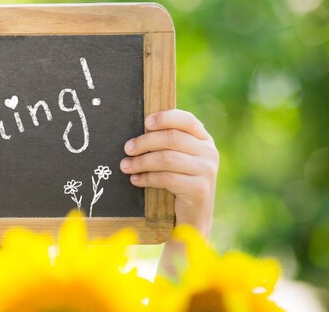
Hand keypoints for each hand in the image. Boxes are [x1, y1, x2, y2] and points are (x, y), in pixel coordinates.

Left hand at [120, 109, 218, 236]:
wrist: (193, 217)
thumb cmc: (178, 182)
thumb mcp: (176, 159)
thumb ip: (167, 143)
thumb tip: (140, 128)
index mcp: (203, 139)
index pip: (186, 120)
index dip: (165, 117)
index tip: (145, 122)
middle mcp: (209, 152)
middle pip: (172, 138)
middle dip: (145, 142)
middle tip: (127, 148)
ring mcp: (207, 171)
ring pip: (167, 158)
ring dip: (142, 162)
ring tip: (125, 166)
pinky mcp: (200, 189)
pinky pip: (167, 178)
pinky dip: (147, 178)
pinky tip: (135, 180)